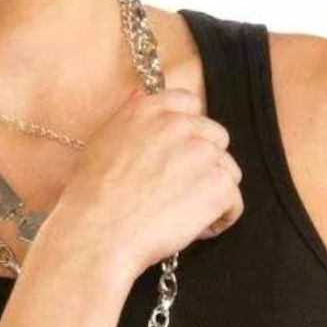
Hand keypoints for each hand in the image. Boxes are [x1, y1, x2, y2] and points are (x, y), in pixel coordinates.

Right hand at [48, 86, 243, 282]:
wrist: (99, 230)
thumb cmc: (91, 194)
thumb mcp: (103, 139)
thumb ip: (129, 116)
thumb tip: (140, 95)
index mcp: (148, 110)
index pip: (188, 103)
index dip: (190, 129)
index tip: (183, 149)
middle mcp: (178, 124)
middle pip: (215, 136)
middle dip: (205, 161)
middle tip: (182, 188)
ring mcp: (202, 153)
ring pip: (227, 170)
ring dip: (212, 190)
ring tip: (185, 213)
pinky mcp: (218, 185)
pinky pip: (234, 202)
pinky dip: (220, 218)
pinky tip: (195, 229)